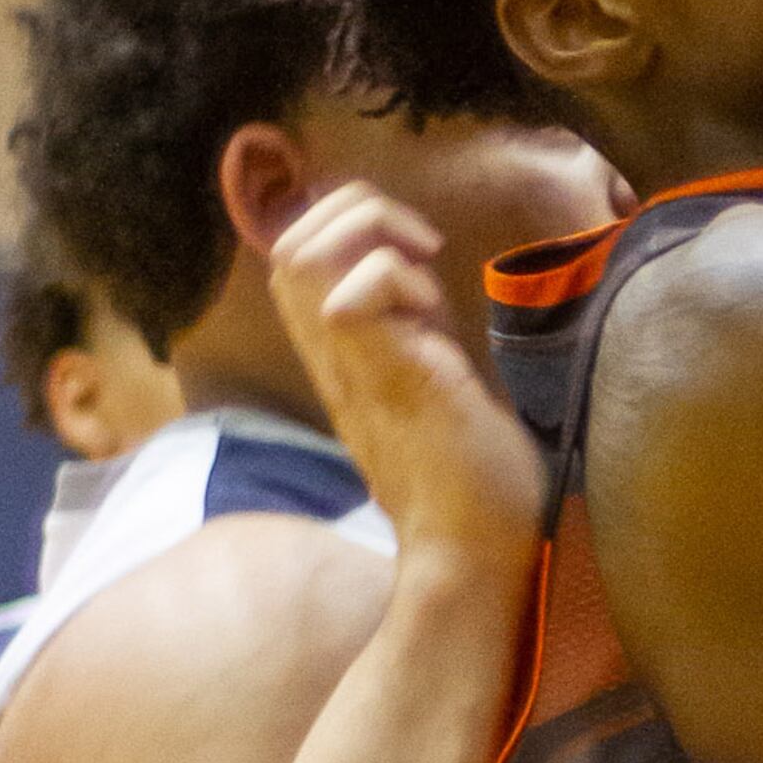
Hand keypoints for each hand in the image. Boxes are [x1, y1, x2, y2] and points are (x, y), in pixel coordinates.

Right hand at [266, 184, 547, 571]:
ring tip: (423, 270)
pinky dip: (398, 281)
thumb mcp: (433, 376)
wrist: (474, 551)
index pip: (296, 256)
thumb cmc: (472, 476)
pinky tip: (435, 320)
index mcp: (343, 355)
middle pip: (287, 244)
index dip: (344, 222)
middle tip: (417, 245)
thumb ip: (411, 328)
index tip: (411, 247)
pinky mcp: (384, 380)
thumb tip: (415, 272)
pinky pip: (355, 292)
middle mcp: (332, 359)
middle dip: (353, 211)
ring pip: (303, 255)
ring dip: (369, 237)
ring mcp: (350, 370)